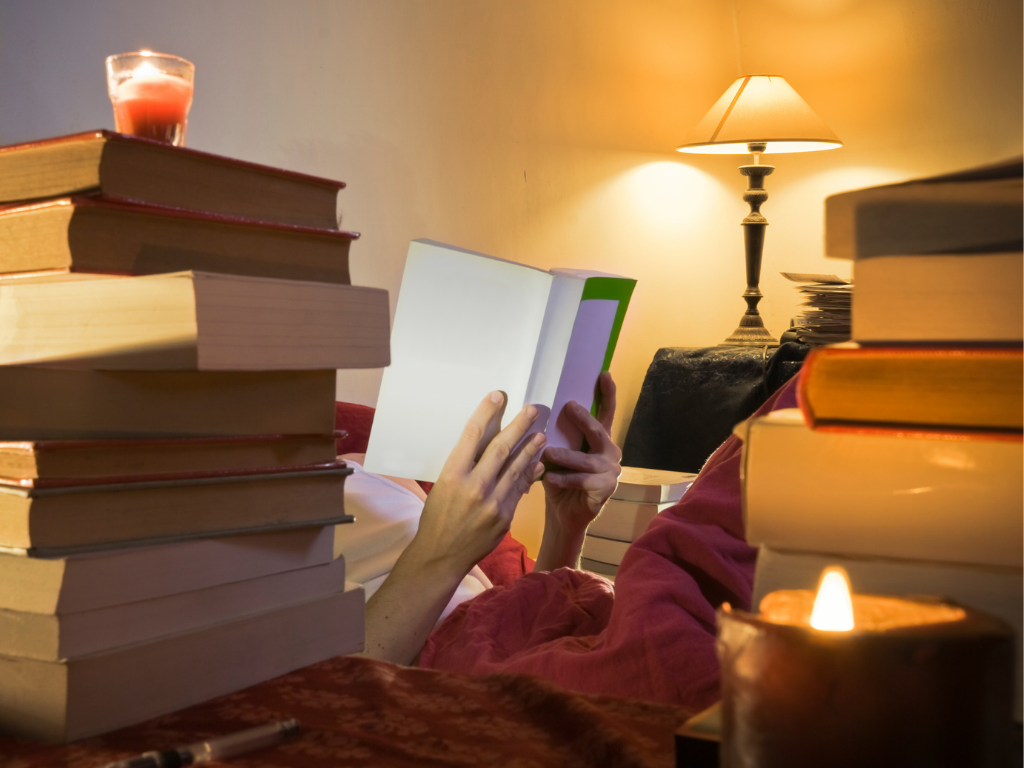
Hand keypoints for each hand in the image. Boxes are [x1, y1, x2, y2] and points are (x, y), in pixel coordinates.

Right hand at [362, 390, 545, 664]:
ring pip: (516, 469)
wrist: (441, 555)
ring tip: (541, 434)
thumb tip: (485, 444)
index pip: (472, 436)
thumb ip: (464, 466)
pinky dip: (529, 475)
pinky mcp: (504, 517)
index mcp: (452, 474)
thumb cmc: (437, 517)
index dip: (486, 413)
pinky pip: (520, 490)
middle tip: (531, 409)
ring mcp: (491, 503)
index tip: (498, 396)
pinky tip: (538, 464)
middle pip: (500, 449)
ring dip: (531, 449)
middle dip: (518, 426)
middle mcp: (473, 486)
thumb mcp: (443, 486)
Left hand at [535, 372, 621, 570]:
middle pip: (598, 431)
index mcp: (599, 440)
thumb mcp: (556, 454)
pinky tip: (549, 478)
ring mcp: (611, 471)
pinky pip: (583, 481)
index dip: (607, 394)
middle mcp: (609, 452)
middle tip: (569, 406)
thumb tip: (534, 408)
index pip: (605, 413)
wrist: (564, 515)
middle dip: (584, 419)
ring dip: (566, 456)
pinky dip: (565, 479)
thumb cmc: (559, 479)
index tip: (603, 374)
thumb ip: (555, 435)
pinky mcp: (606, 489)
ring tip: (547, 451)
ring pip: (587, 459)